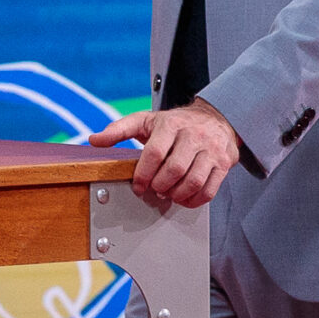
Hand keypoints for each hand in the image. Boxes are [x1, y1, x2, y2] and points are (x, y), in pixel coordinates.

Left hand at [88, 100, 241, 208]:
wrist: (215, 117)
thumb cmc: (175, 123)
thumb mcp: (146, 120)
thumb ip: (119, 130)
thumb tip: (94, 140)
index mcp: (171, 124)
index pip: (155, 153)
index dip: (143, 174)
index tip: (138, 186)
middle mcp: (194, 135)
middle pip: (174, 170)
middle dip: (159, 186)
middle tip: (154, 189)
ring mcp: (212, 149)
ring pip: (193, 181)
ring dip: (176, 195)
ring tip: (168, 193)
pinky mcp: (224, 163)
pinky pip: (210, 189)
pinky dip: (194, 200)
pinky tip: (184, 198)